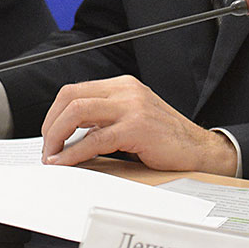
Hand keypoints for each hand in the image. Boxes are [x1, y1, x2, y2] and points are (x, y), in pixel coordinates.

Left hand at [40, 75, 237, 174]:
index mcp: (122, 85)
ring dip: (57, 135)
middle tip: (47, 146)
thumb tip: (69, 134)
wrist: (201, 150)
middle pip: (71, 97)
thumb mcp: (132, 118)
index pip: (75, 90)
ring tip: (52, 155)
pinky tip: (66, 162)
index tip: (49, 134)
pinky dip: (74, 152)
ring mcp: (132, 106)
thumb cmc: (166, 138)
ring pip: (77, 112)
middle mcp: (125, 90)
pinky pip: (95, 139)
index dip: (54, 113)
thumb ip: (104, 119)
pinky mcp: (137, 128)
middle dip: (51, 123)